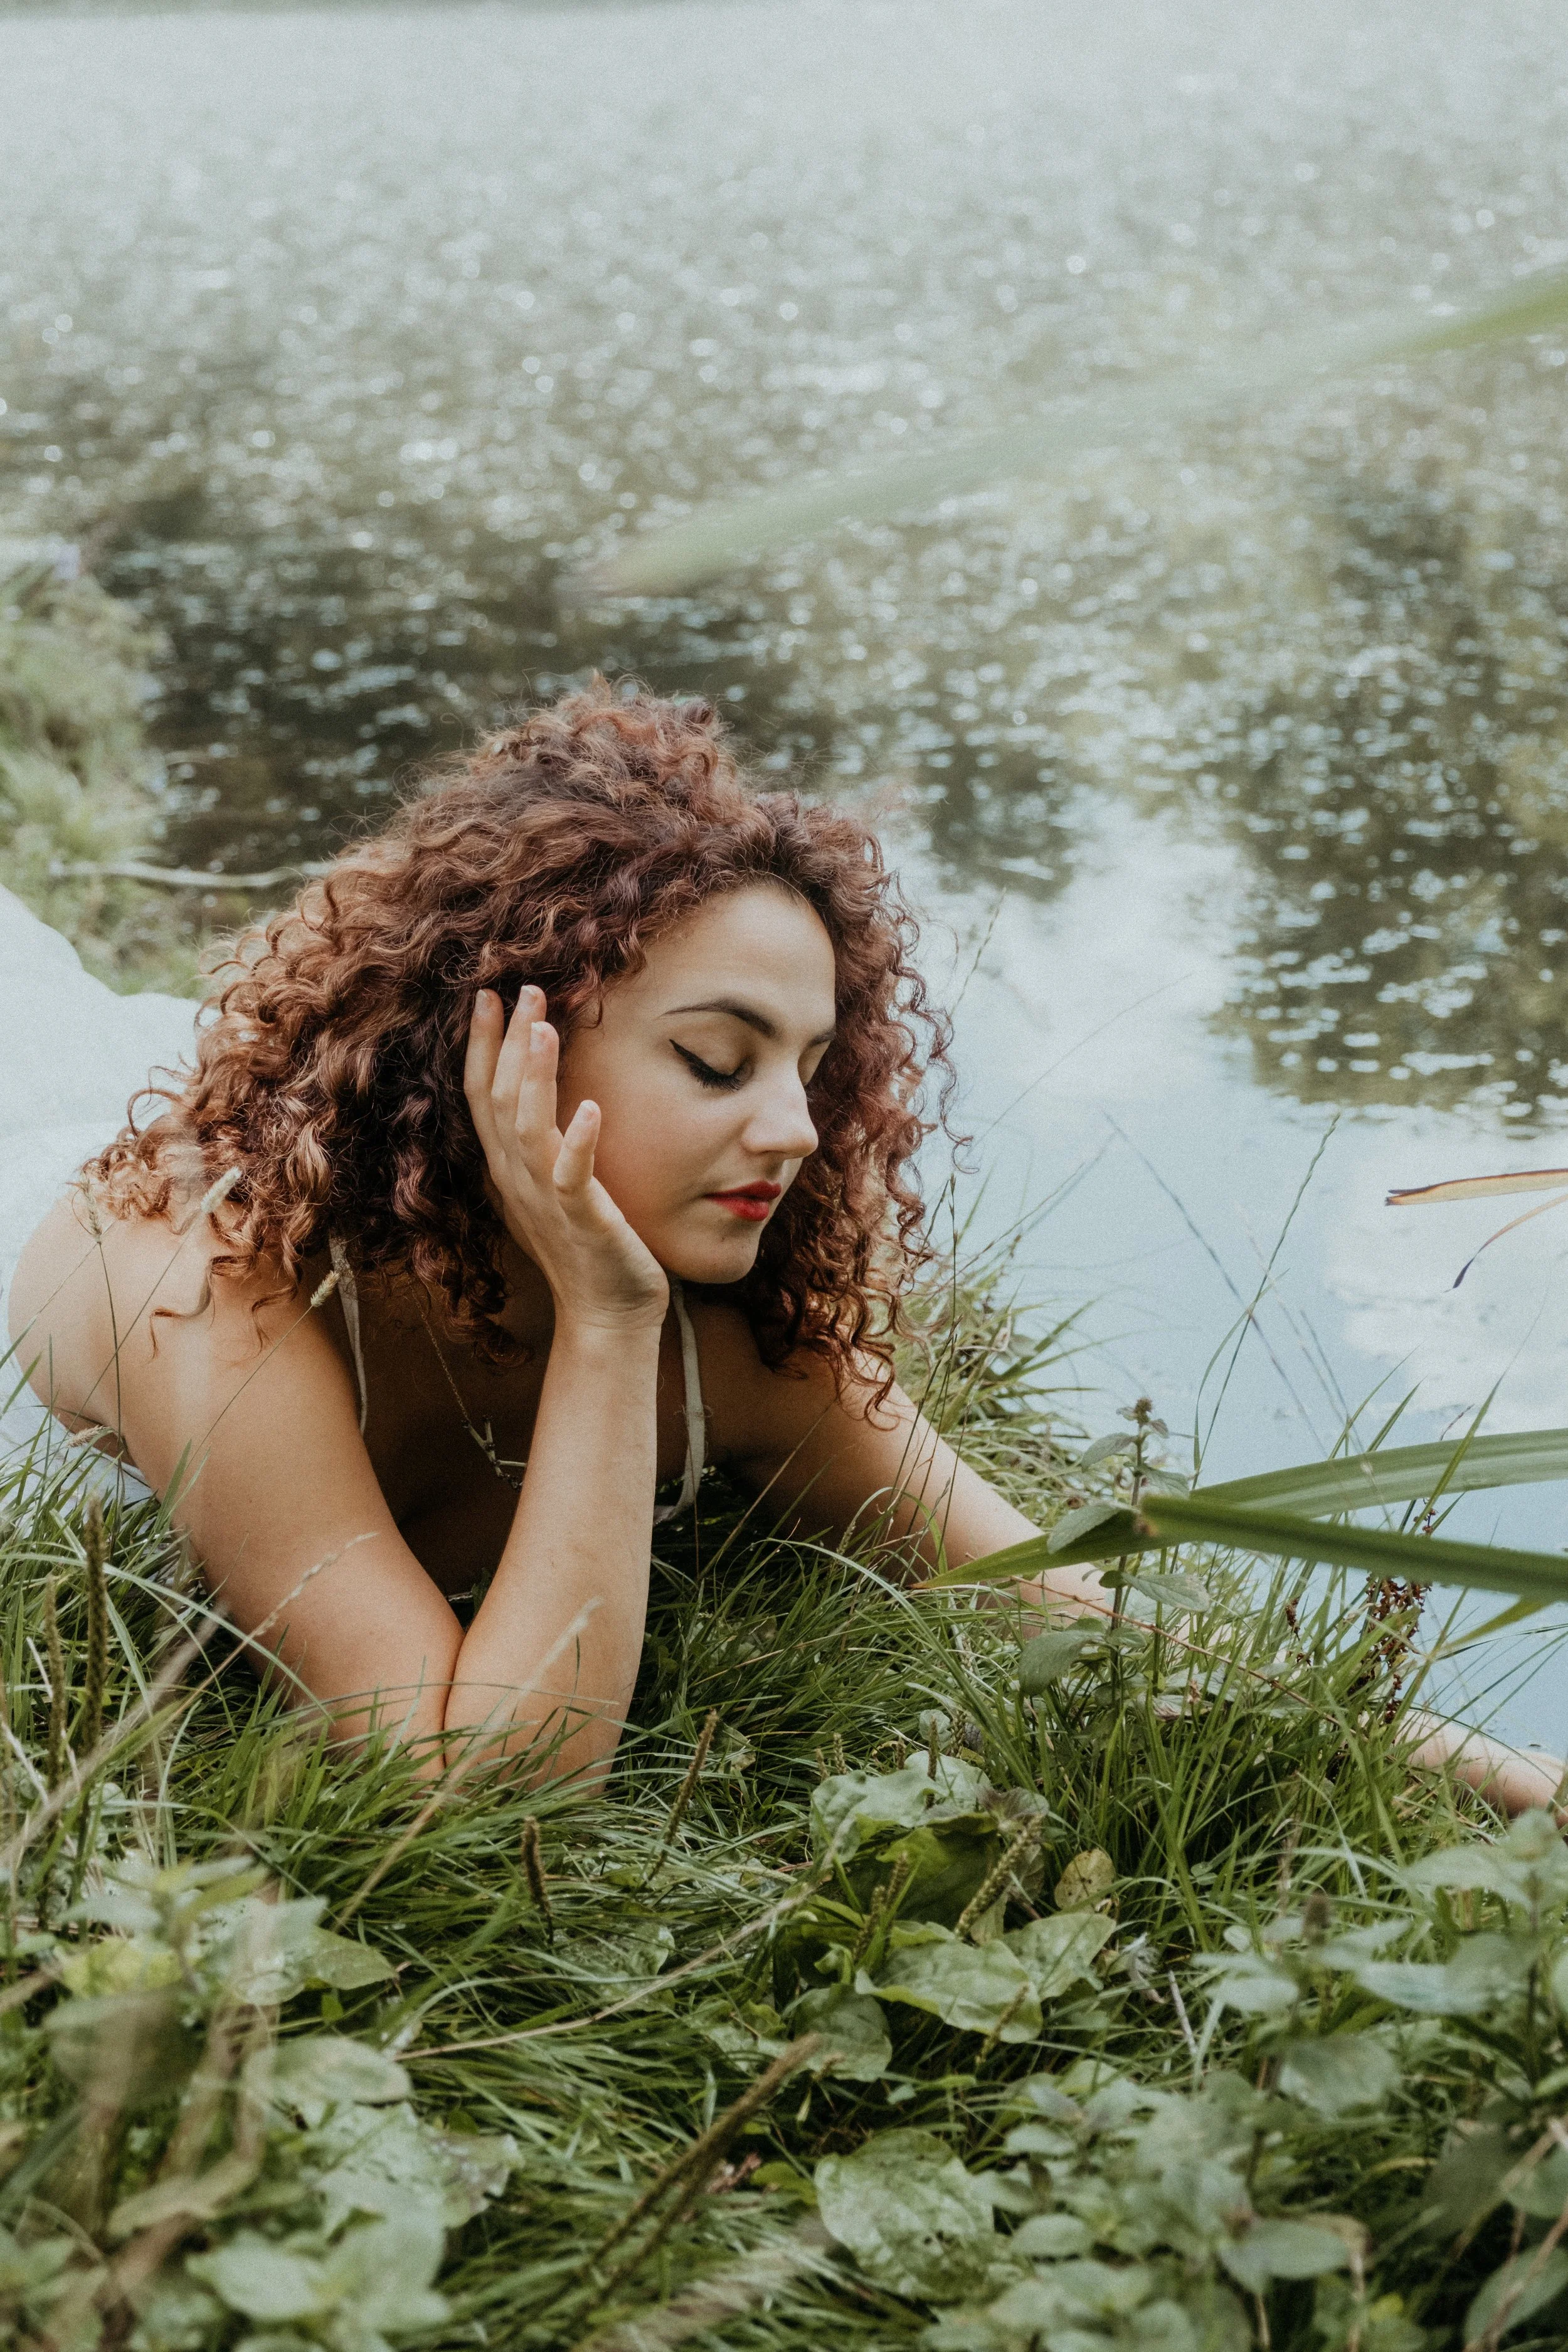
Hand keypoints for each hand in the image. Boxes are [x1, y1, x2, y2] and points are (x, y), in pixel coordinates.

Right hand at [464, 987, 668, 1332]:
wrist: (605, 1312)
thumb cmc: (584, 1247)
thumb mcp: (549, 1186)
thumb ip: (538, 1143)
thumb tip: (537, 1095)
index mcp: (508, 1168)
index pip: (481, 1096)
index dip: (481, 1045)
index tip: (486, 995)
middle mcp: (518, 1179)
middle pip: (497, 1100)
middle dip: (505, 1042)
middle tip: (519, 989)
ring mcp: (546, 1199)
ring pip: (527, 1129)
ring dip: (533, 1077)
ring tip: (544, 1028)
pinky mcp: (584, 1220)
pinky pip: (574, 1177)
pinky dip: (579, 1142)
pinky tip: (590, 1108)